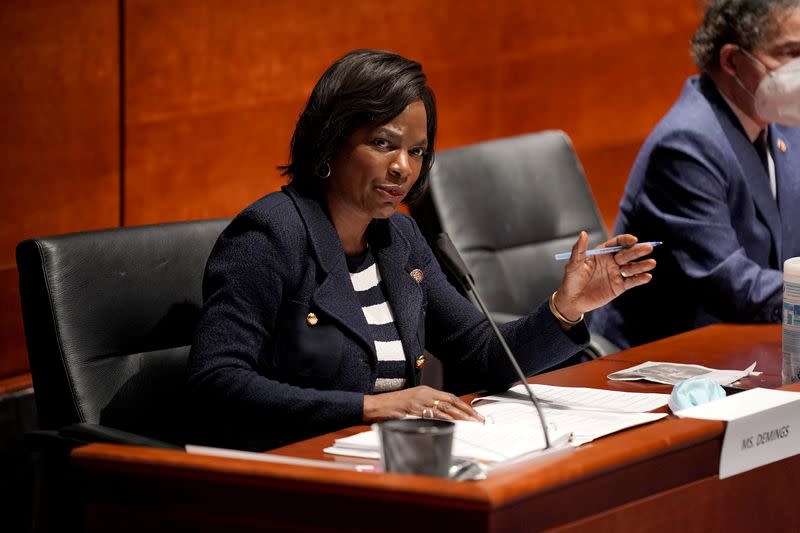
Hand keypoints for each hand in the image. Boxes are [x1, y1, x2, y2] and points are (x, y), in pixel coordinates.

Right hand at [362, 386, 483, 422]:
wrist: (374, 406)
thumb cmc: (391, 407)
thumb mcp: (412, 403)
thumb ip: (426, 407)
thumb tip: (442, 417)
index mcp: (425, 391)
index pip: (450, 397)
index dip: (465, 406)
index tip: (475, 414)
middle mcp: (424, 394)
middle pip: (451, 402)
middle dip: (467, 412)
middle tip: (479, 421)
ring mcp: (418, 402)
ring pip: (445, 409)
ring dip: (460, 418)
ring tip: (471, 425)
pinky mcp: (412, 410)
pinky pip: (431, 416)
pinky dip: (444, 421)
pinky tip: (452, 426)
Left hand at [553, 231, 655, 320]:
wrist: (572, 300)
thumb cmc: (571, 280)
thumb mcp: (573, 264)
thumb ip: (579, 250)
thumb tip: (583, 234)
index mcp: (602, 254)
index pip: (616, 243)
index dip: (625, 240)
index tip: (633, 240)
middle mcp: (611, 262)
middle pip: (627, 254)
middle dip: (638, 251)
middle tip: (648, 248)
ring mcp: (616, 274)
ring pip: (632, 267)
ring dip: (642, 265)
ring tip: (651, 263)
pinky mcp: (619, 287)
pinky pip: (631, 282)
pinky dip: (640, 279)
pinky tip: (647, 276)